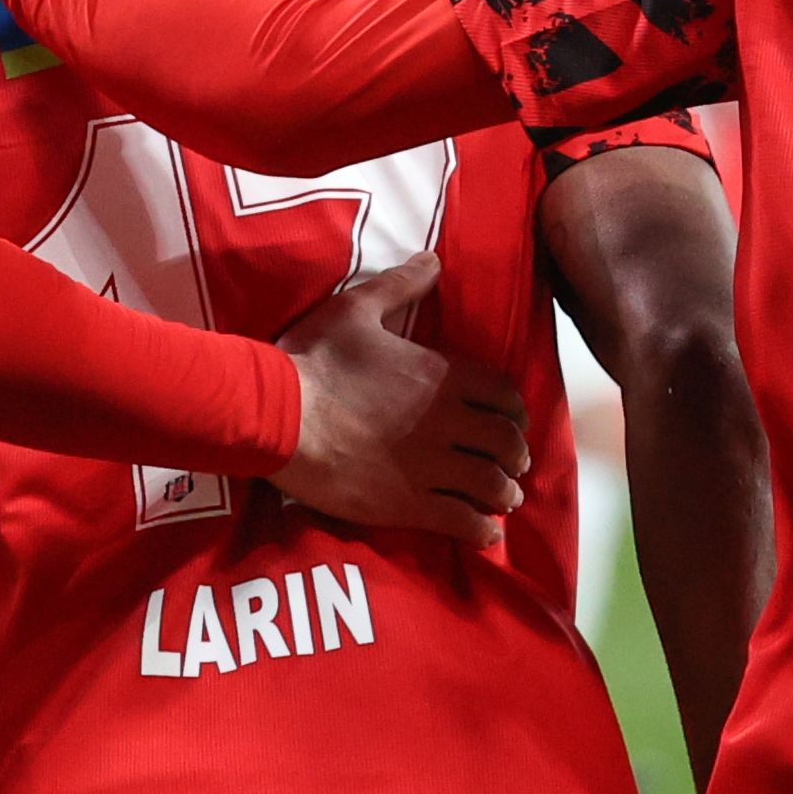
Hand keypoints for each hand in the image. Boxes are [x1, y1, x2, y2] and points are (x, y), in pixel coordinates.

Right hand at [266, 257, 527, 547]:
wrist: (277, 414)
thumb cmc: (314, 359)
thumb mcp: (356, 309)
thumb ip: (401, 285)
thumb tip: (433, 259)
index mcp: (444, 376)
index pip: (505, 396)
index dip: (514, 412)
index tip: (510, 422)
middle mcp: (448, 422)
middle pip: (506, 444)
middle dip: (515, 455)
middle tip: (512, 464)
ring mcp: (431, 467)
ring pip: (491, 486)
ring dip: (504, 493)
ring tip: (503, 499)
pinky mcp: (408, 503)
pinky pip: (462, 522)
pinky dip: (481, 530)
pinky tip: (485, 534)